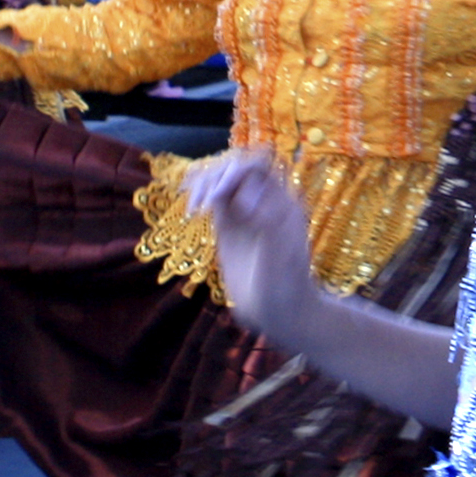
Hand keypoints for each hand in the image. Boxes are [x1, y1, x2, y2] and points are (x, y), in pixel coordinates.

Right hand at [185, 149, 321, 343]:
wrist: (279, 312)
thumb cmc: (286, 286)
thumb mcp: (281, 257)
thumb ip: (268, 224)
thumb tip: (245, 198)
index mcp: (283, 199)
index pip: (259, 164)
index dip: (236, 171)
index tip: (219, 196)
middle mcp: (264, 199)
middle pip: (236, 166)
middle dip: (215, 177)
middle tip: (201, 205)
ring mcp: (244, 210)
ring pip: (221, 178)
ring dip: (203, 184)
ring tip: (193, 209)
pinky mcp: (228, 224)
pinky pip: (213, 197)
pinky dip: (198, 194)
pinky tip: (189, 205)